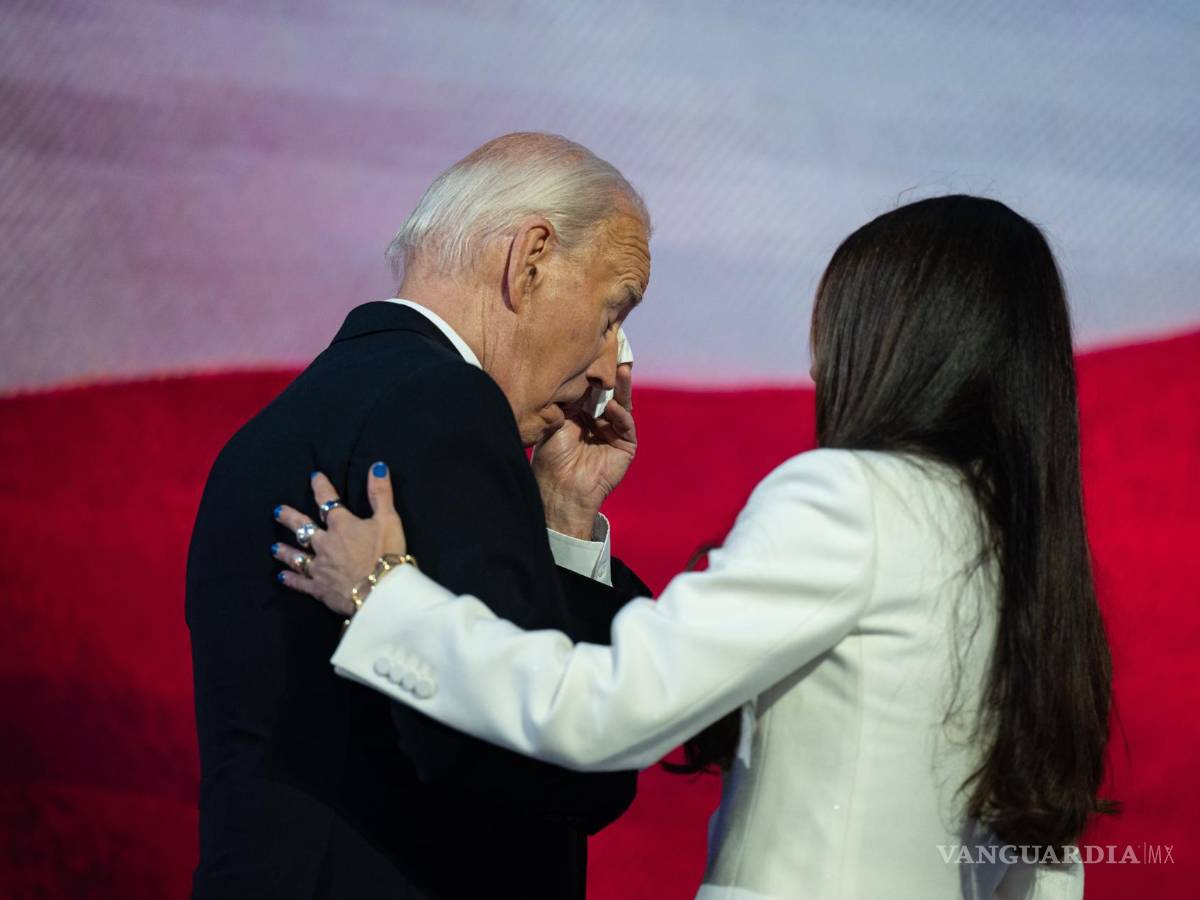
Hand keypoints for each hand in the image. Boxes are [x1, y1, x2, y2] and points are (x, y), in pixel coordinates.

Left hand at [273, 462, 406, 615]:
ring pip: (297, 557)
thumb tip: (377, 465)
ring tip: (274, 548)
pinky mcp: (319, 589)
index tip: (314, 477)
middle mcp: (325, 544)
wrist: (380, 592)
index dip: (321, 487)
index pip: (329, 501)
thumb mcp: (389, 519)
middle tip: (277, 512)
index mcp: (341, 526)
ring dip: (286, 552)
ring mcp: (320, 567)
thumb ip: (381, 493)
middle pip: (303, 528)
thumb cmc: (386, 553)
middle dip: (290, 519)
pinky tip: (282, 577)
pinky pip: (301, 583)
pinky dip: (291, 580)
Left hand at [532, 363, 636, 538]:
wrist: (559, 488)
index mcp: (580, 415)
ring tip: (621, 371)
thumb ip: (570, 399)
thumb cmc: (551, 457)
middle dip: (613, 375)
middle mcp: (598, 421)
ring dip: (622, 388)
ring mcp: (613, 433)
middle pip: (610, 393)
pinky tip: (612, 407)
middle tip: (616, 353)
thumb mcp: (557, 421)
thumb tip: (578, 372)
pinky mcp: (625, 447)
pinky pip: (626, 425)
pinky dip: (621, 415)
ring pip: (622, 405)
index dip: (595, 373)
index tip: (597, 351)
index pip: (592, 389)